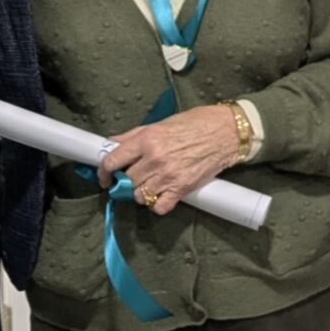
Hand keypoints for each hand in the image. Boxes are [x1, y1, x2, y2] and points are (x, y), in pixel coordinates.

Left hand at [97, 107, 243, 214]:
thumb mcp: (160, 123)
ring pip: (139, 196)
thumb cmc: (195, 124)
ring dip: (141, 193)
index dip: (103, 172)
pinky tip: (162, 195)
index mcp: (146, 140)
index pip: (112, 161)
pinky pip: (159, 207)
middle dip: (127, 181)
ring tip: (150, 185)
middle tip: (135, 178)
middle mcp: (154, 158)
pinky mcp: (182, 188)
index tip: (105, 177)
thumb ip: (134, 136)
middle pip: (126, 181)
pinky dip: (157, 204)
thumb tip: (112, 145)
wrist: (226, 132)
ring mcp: (168, 175)